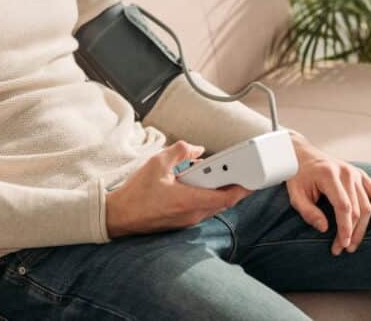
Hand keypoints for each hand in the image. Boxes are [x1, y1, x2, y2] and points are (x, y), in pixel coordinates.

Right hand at [105, 141, 253, 237]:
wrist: (119, 216)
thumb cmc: (136, 194)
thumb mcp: (157, 163)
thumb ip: (180, 151)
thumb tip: (196, 149)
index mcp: (189, 200)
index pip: (226, 198)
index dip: (242, 188)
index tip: (251, 178)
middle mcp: (192, 214)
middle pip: (223, 202)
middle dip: (231, 185)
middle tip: (235, 169)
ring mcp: (187, 220)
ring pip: (212, 206)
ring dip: (217, 190)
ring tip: (212, 173)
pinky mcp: (182, 222)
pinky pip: (202, 209)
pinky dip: (205, 196)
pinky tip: (195, 183)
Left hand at [284, 132, 370, 255]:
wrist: (303, 155)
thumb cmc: (298, 176)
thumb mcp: (295, 194)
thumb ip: (308, 211)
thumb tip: (324, 229)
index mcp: (329, 175)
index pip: (343, 206)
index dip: (345, 228)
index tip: (342, 245)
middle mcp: (346, 172)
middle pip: (357, 209)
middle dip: (351, 232)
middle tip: (343, 249)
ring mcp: (355, 173)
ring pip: (367, 205)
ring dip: (363, 228)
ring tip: (353, 244)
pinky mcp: (361, 174)